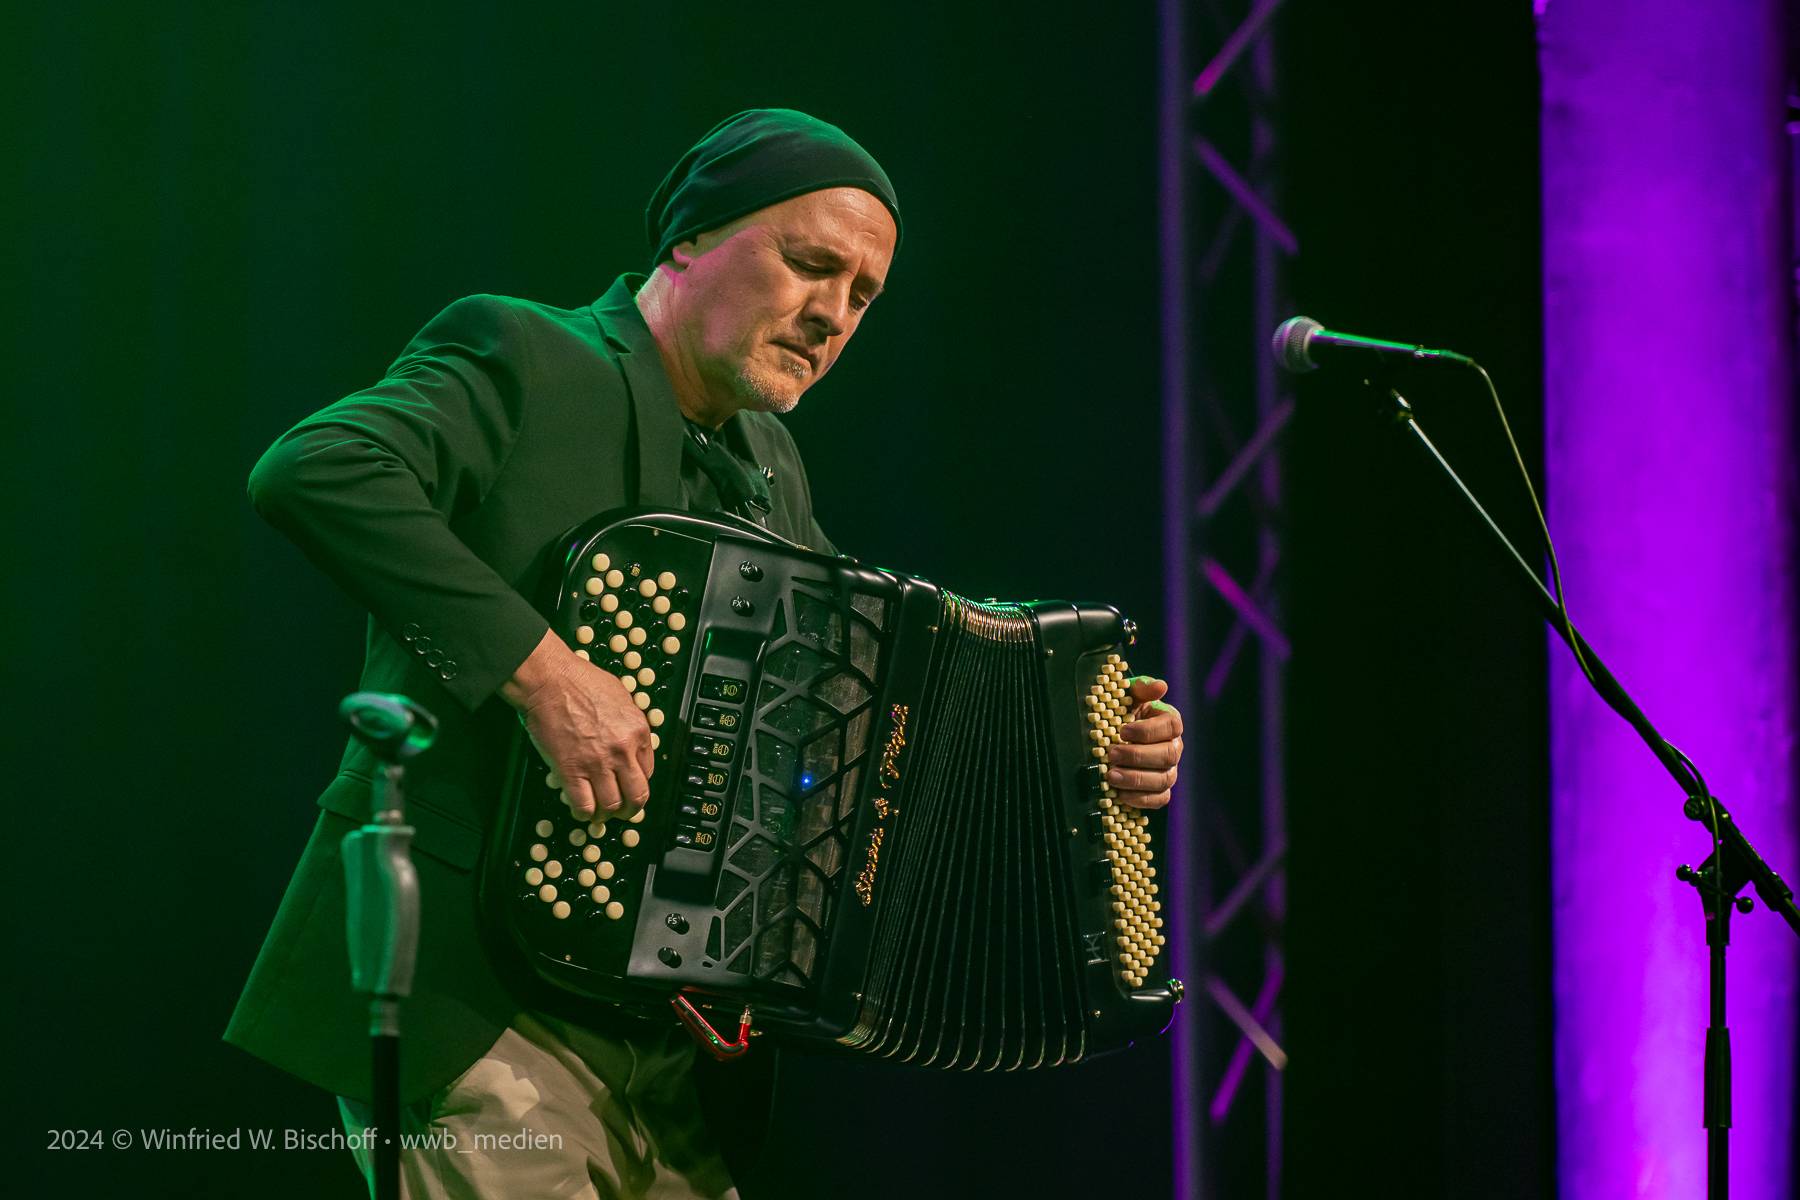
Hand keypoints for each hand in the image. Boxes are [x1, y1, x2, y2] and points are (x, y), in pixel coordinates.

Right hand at [500, 628, 652, 817]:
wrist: (549, 679)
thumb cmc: (580, 681)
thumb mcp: (621, 697)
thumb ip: (629, 724)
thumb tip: (631, 745)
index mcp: (638, 731)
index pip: (649, 772)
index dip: (638, 783)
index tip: (629, 786)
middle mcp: (622, 750)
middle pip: (637, 796)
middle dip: (632, 809)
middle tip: (623, 811)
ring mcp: (597, 762)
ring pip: (612, 805)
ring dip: (607, 814)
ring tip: (600, 812)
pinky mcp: (570, 770)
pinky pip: (584, 805)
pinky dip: (585, 814)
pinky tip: (582, 811)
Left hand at [1106, 676, 1183, 809]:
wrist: (1114, 735)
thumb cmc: (1124, 712)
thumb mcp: (1129, 696)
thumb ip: (1142, 688)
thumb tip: (1160, 686)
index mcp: (1170, 723)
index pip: (1171, 727)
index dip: (1148, 731)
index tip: (1123, 731)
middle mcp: (1174, 748)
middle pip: (1167, 755)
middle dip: (1137, 756)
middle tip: (1111, 754)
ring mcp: (1169, 771)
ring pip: (1162, 780)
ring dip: (1135, 779)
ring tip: (1110, 776)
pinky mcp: (1160, 791)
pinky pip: (1159, 799)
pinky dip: (1140, 799)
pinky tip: (1120, 794)